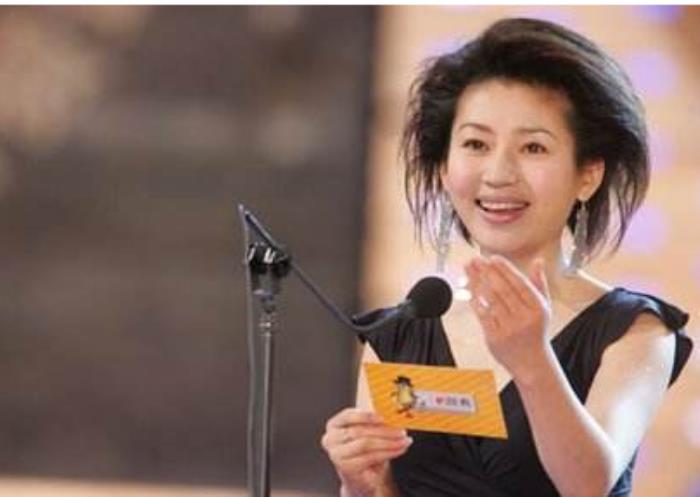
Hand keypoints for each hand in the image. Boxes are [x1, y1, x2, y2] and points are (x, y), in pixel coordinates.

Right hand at [321, 408, 411, 495]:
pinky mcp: (347, 468)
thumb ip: (375, 421)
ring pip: (365, 444)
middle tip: (401, 431)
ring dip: (389, 442)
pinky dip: (388, 452)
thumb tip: (392, 413)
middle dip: (383, 430)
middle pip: (359, 431)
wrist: (363, 476)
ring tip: (404, 441)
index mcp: (334, 425)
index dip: (365, 416)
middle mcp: (331, 439)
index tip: (383, 417)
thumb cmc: (365, 450)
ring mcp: (337, 455)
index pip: (347, 416)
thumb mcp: (368, 432)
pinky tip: (399, 449)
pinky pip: (370, 457)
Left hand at [465, 255, 552, 380]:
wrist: (532, 363)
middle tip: (476, 260)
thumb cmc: (536, 332)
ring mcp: (508, 328)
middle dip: (487, 272)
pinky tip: (469, 289)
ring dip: (478, 282)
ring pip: (490, 300)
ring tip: (469, 269)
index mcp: (537, 308)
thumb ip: (539, 283)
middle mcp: (524, 317)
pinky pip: (482, 314)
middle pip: (503, 289)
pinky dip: (475, 301)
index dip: (505, 269)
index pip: (519, 283)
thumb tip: (538, 261)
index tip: (493, 258)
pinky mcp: (494, 337)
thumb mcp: (544, 308)